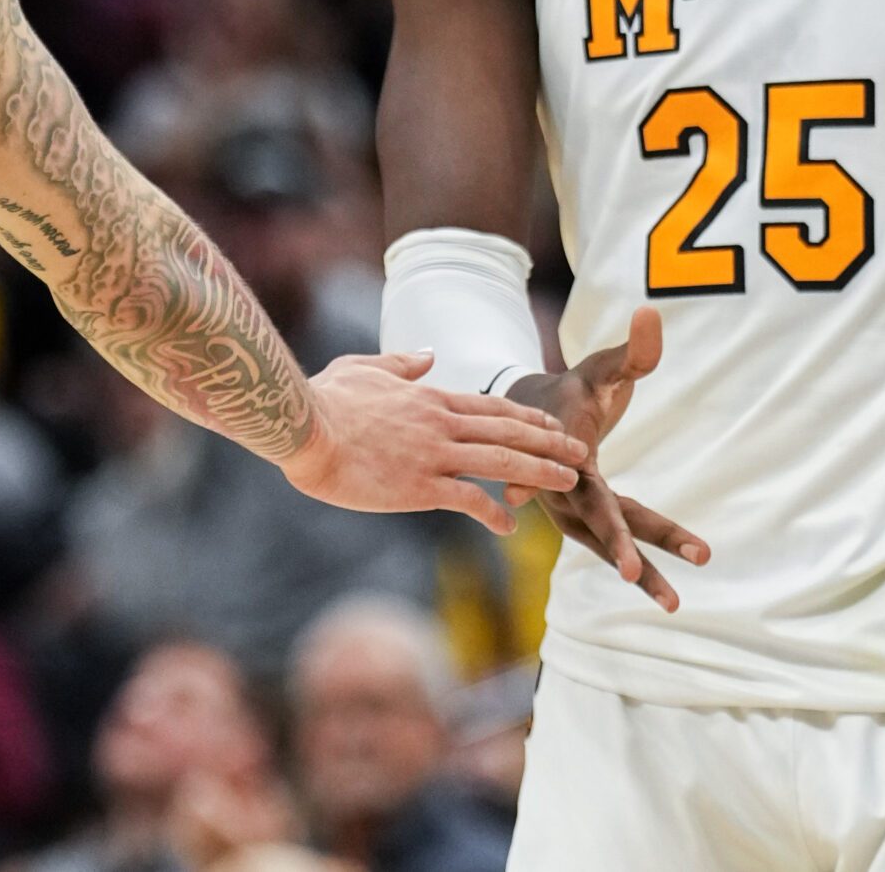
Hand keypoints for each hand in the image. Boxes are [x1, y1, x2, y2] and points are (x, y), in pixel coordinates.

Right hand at [280, 350, 585, 533]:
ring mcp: (434, 455)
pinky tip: (509, 527)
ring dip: (541, 472)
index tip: (552, 425)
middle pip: (510, 431)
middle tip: (582, 452)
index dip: (527, 417)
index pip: (493, 406)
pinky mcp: (419, 486)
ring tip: (571, 481)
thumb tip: (428, 357)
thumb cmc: (324, 399)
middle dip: (551, 442)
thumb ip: (401, 363)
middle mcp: (442, 423)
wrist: (303, 427)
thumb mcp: (364, 368)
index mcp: (431, 398)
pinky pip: (468, 499)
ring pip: (503, 461)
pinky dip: (493, 513)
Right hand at [506, 306, 710, 609]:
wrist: (536, 415)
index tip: (628, 565)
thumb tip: (652, 313)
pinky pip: (616, 542)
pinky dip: (640, 565)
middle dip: (629, 555)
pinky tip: (668, 594)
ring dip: (643, 573)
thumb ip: (634, 349)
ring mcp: (573, 510)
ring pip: (609, 544)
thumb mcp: (603, 366)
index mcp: (569, 459)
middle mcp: (566, 492)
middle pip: (604, 526)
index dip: (611, 528)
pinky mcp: (586, 518)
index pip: (593, 495)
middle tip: (651, 587)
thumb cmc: (575, 386)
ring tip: (677, 605)